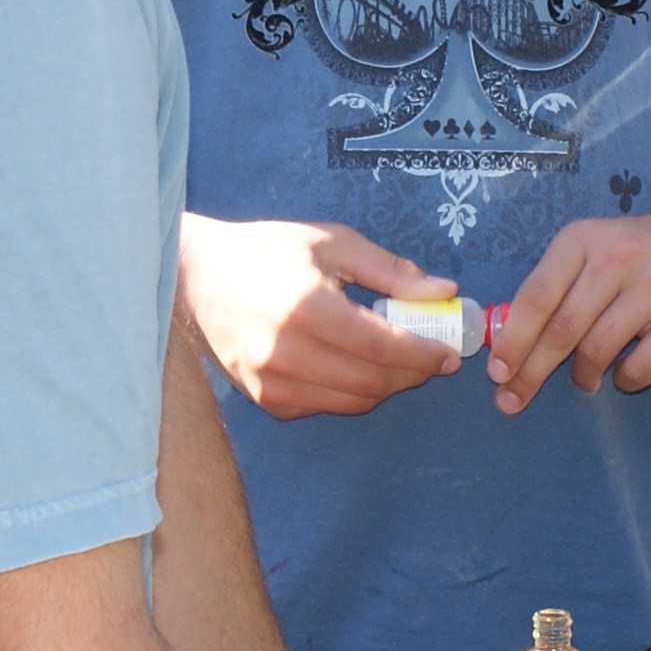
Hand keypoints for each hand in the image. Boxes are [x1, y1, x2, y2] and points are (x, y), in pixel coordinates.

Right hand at [174, 214, 458, 418]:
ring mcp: (272, 382)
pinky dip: (352, 393)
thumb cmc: (270, 252)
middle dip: (413, 374)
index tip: (450, 351)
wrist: (200, 278)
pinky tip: (358, 368)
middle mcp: (287, 353)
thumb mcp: (333, 244)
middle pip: (372, 382)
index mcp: (307, 308)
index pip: (382, 346)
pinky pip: (325, 406)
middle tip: (433, 358)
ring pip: (352, 401)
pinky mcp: (264, 399)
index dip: (424, 353)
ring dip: (387, 387)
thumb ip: (390, 271)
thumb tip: (443, 290)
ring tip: (401, 362)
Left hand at [485, 207, 650, 413]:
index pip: (537, 295)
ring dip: (581, 376)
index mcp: (583, 239)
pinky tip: (622, 372)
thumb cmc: (642, 253)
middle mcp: (618, 257)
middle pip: (562, 329)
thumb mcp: (596, 248)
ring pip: (596, 351)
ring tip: (583, 379)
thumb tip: (508, 342)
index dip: (512, 339)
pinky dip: (622, 380)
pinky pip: (638, 367)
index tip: (497, 372)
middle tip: (512, 399)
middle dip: (531, 372)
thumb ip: (556, 286)